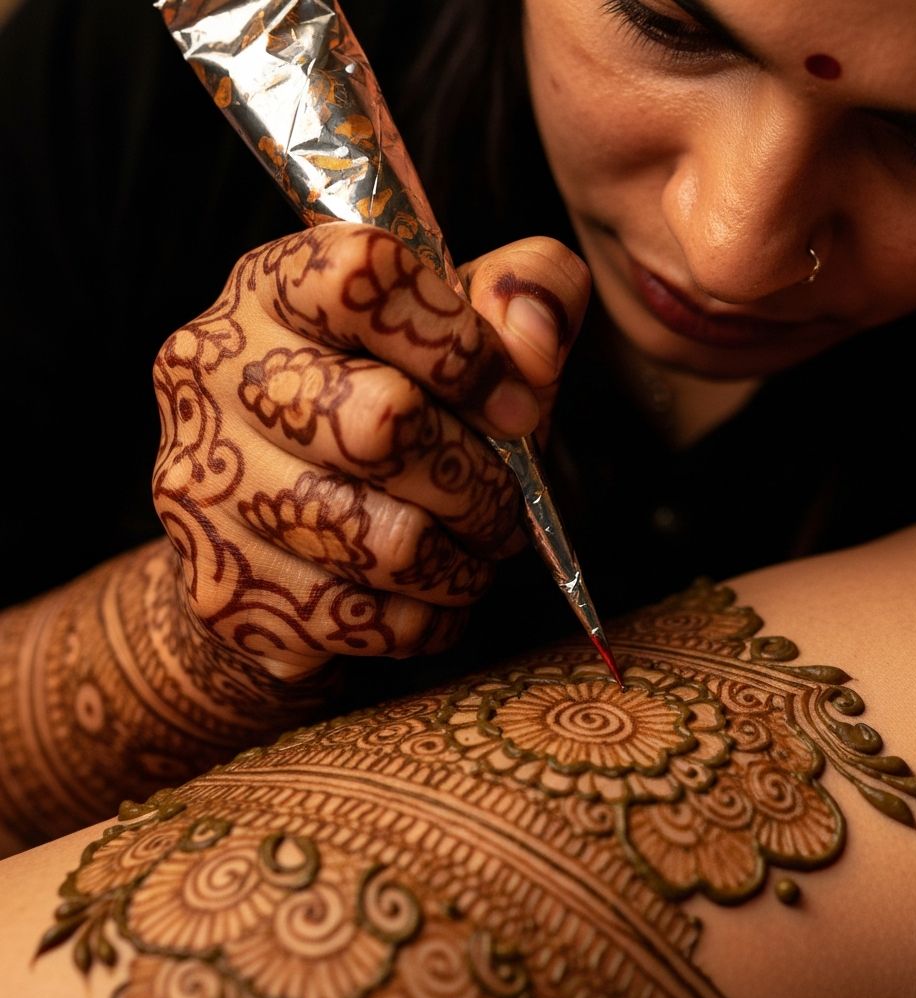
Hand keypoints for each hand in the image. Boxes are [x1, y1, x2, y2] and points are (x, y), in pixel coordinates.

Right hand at [152, 224, 589, 680]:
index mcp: (274, 286)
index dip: (462, 347)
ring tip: (475, 550)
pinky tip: (433, 597)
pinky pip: (363, 621)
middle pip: (384, 425)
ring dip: (464, 561)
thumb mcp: (464, 332)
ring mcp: (202, 483)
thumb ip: (524, 295)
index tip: (513, 405)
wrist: (272, 528)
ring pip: (387, 541)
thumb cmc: (392, 410)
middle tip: (503, 502)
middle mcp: (213, 370)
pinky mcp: (219, 585)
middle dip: (480, 482)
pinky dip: (428, 620)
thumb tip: (534, 345)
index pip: (366, 280)